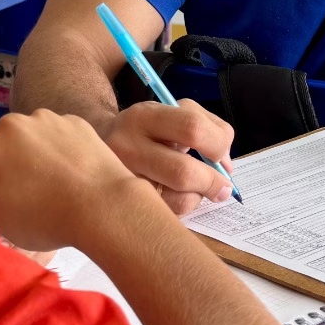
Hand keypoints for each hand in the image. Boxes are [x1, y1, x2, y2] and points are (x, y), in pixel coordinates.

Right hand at [0, 110, 149, 252]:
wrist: (104, 206)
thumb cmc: (43, 215)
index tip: (7, 207)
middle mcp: (15, 122)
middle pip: (3, 150)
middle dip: (10, 170)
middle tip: (31, 200)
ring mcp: (50, 118)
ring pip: (31, 142)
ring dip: (36, 159)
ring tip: (55, 188)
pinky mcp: (78, 122)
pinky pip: (59, 138)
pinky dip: (61, 152)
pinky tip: (74, 175)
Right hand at [103, 100, 235, 214]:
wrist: (98, 144)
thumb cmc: (147, 129)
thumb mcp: (170, 111)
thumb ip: (207, 127)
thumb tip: (226, 167)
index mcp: (143, 117)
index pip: (192, 127)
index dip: (218, 143)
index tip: (221, 154)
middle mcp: (126, 147)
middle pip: (183, 171)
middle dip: (213, 181)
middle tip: (223, 186)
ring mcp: (123, 180)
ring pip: (178, 199)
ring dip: (200, 196)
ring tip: (197, 188)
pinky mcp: (126, 205)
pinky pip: (170, 213)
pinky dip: (184, 205)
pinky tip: (178, 194)